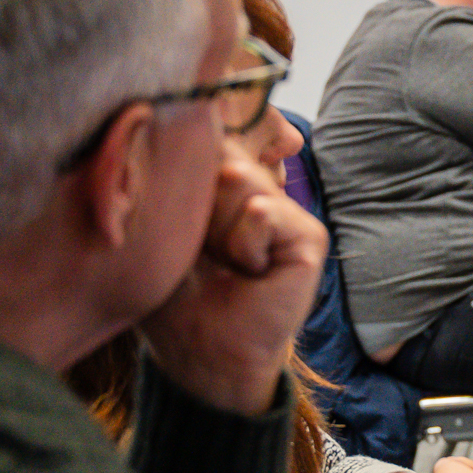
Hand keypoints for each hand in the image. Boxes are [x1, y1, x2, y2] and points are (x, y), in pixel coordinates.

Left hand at [137, 147, 326, 413]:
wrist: (201, 351)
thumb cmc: (174, 291)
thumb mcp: (164, 218)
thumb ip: (188, 165)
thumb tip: (218, 121)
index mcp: (223, 174)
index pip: (214, 124)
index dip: (197, 142)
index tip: (181, 203)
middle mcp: (259, 184)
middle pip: (220, 147)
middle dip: (196, 198)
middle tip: (200, 245)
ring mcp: (285, 207)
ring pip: (237, 177)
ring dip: (214, 227)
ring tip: (221, 260)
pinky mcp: (308, 236)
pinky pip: (263, 212)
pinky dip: (243, 244)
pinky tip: (248, 271)